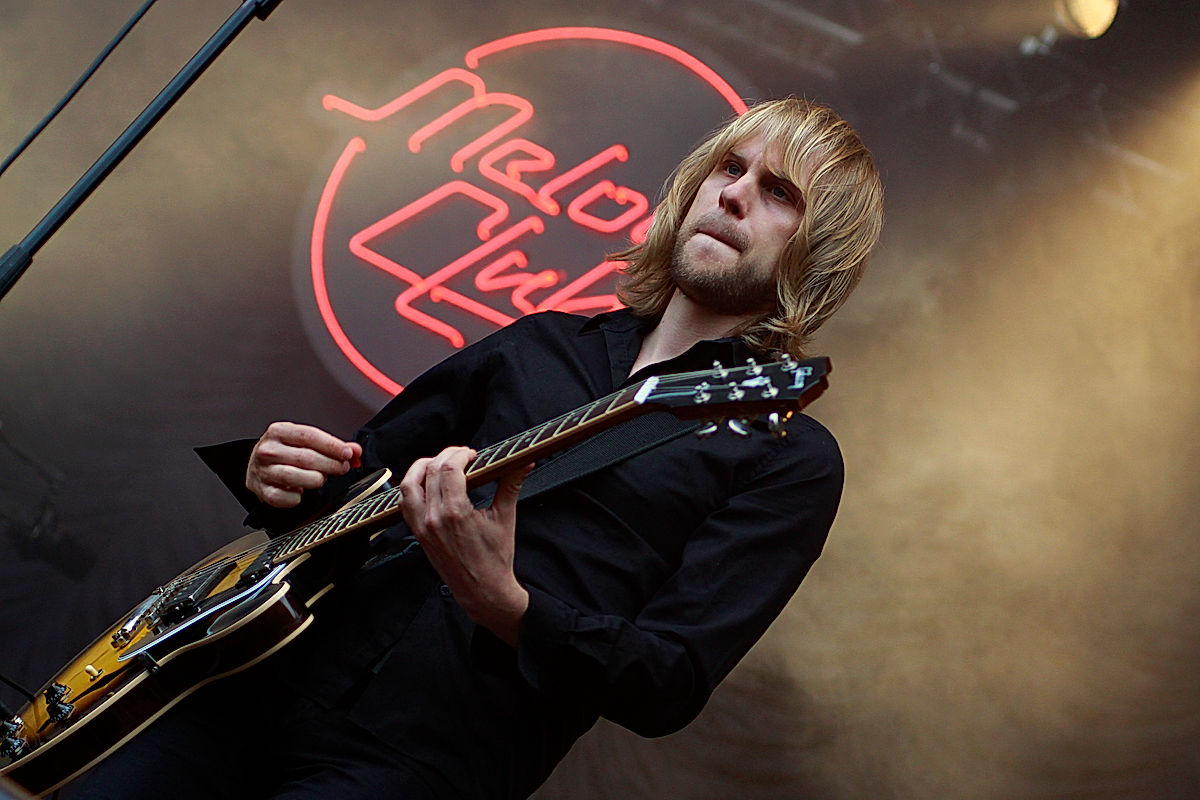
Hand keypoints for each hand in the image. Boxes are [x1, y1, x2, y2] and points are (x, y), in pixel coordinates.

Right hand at [246, 422, 362, 507]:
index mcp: (279, 431)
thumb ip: (332, 445)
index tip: (347, 453)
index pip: (309, 436)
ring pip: (294, 477)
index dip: (332, 446)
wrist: (257, 467)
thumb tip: (355, 450)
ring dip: (315, 480)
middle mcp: (268, 450)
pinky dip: (297, 498)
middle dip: (330, 464)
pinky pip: (284, 498)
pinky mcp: (262, 490)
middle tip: (342, 468)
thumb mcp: (305, 442)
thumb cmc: (285, 453)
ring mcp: (262, 471)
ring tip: (322, 478)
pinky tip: (301, 492)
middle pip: (305, 457)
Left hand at [399, 446, 530, 645]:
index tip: (472, 455)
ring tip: (439, 464)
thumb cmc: (494, 559)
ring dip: (422, 468)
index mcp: (456, 512)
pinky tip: (426, 484)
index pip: (448, 468)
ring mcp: (422, 526)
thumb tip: (524, 462)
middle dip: (446, 456)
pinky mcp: (417, 533)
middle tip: (462, 457)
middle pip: (430, 470)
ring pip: (408, 484)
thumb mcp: (505, 518)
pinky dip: (412, 488)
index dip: (460, 454)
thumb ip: (511, 484)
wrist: (482, 590)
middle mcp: (434, 518)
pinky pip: (404, 503)